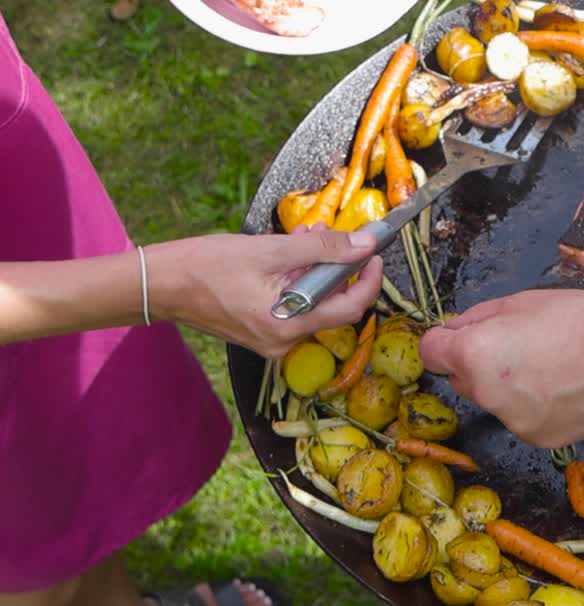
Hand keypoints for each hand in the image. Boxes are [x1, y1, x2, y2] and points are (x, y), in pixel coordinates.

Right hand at [148, 223, 383, 358]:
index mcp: (289, 328)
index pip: (352, 308)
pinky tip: (288, 253)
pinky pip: (293, 305)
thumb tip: (363, 244)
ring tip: (306, 235)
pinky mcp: (261, 331)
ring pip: (312, 301)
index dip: (369, 278)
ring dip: (315, 267)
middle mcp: (284, 342)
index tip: (372, 252)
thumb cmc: (206, 267)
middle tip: (331, 233)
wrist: (159, 284)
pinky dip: (297, 278)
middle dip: (335, 265)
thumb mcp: (271, 250)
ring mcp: (271, 339)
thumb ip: (322, 249)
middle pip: (332, 304)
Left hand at [418, 290, 583, 447]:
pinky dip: (535, 406)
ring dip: (508, 388)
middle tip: (520, 347)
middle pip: (461, 379)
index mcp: (473, 355)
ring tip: (550, 368)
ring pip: (494, 402)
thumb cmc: (579, 319)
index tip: (463, 337)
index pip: (430, 352)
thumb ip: (476, 318)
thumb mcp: (519, 301)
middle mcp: (484, 395)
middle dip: (478, 365)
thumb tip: (454, 330)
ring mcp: (511, 421)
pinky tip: (563, 389)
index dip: (446, 341)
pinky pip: (522, 419)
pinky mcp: (537, 438)